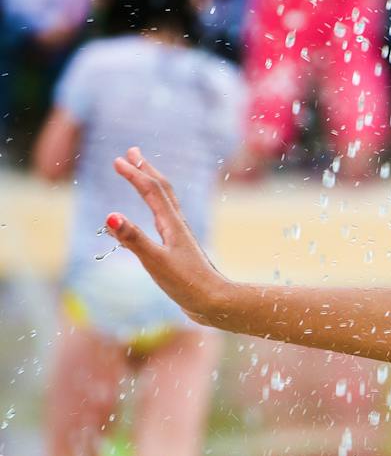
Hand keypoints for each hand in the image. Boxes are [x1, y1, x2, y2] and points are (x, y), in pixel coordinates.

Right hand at [105, 148, 228, 324]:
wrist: (214, 303)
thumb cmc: (187, 284)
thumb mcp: (155, 261)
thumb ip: (132, 239)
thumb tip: (110, 216)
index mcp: (172, 225)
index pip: (151, 190)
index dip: (134, 174)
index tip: (117, 160)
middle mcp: (178, 226)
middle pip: (162, 190)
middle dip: (146, 169)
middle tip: (132, 151)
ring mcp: (179, 237)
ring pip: (165, 203)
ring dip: (151, 185)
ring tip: (141, 175)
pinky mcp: (179, 250)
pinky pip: (164, 220)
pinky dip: (153, 209)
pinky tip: (148, 220)